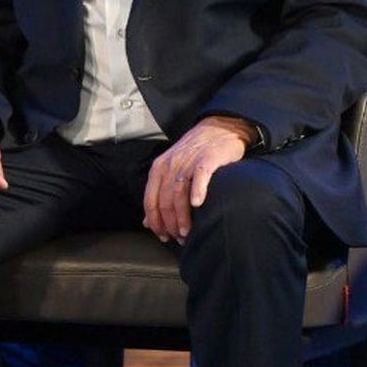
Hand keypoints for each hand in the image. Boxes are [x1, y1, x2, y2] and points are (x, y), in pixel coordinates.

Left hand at [143, 116, 253, 242]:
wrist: (219, 128)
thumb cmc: (196, 153)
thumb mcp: (172, 170)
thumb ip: (159, 194)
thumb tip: (147, 222)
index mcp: (158, 169)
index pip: (150, 201)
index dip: (155, 222)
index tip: (163, 236)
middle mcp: (170, 165)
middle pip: (164, 201)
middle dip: (170, 224)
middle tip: (179, 238)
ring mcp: (187, 162)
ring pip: (178, 194)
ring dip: (182, 216)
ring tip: (188, 232)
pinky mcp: (207, 159)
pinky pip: (199, 176)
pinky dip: (197, 191)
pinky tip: (198, 205)